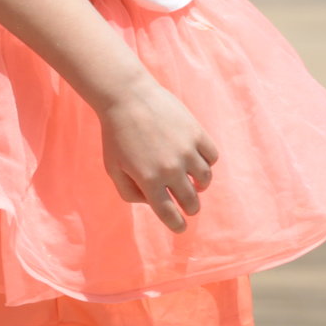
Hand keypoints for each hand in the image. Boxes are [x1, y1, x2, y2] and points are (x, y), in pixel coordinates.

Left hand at [98, 81, 219, 232]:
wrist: (128, 97)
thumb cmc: (116, 135)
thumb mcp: (113, 168)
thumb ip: (130, 192)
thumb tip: (152, 203)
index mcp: (149, 180)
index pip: (169, 214)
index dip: (177, 225)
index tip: (180, 227)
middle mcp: (171, 169)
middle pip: (191, 200)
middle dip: (191, 208)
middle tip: (189, 207)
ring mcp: (187, 151)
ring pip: (205, 179)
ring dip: (200, 185)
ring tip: (192, 183)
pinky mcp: (197, 134)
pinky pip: (212, 157)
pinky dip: (207, 163)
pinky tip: (197, 161)